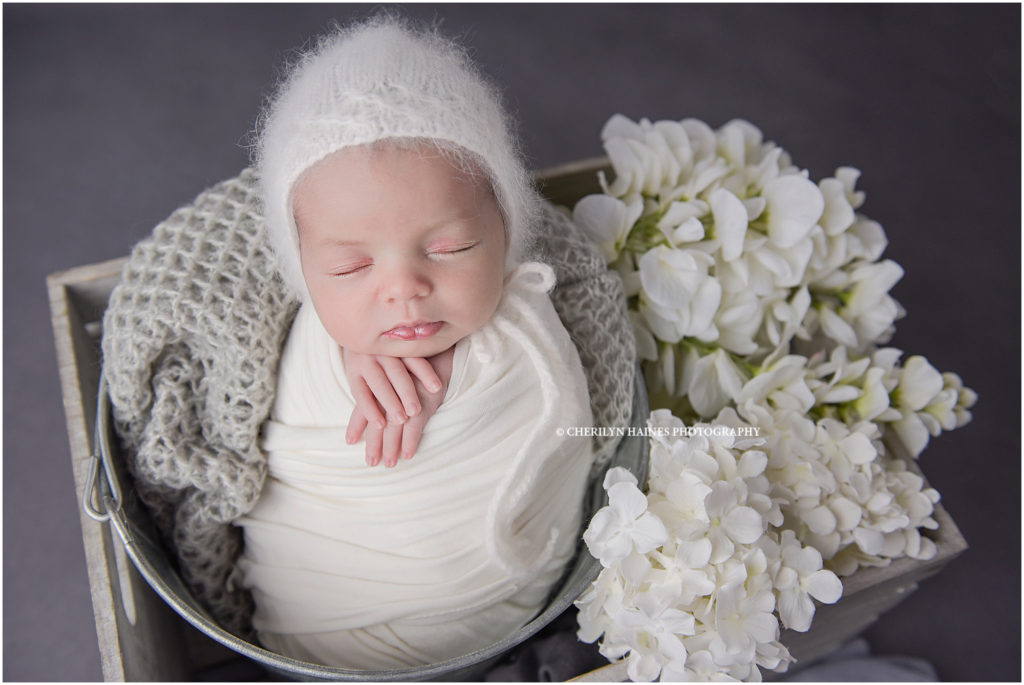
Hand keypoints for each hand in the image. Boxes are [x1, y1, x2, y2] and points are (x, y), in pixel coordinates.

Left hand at [343, 348, 453, 466]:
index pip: (362, 404)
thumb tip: (361, 406)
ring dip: (393, 444)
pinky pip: (417, 420)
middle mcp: (385, 380)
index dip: (356, 423)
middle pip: (378, 419)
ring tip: (393, 462)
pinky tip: (408, 452)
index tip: (350, 441)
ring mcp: (405, 389)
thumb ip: (375, 386)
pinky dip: (411, 439)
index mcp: (373, 374)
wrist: (430, 339)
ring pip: (395, 422)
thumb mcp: (388, 367)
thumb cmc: (405, 356)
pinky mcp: (424, 393)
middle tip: (374, 463)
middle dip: (375, 442)